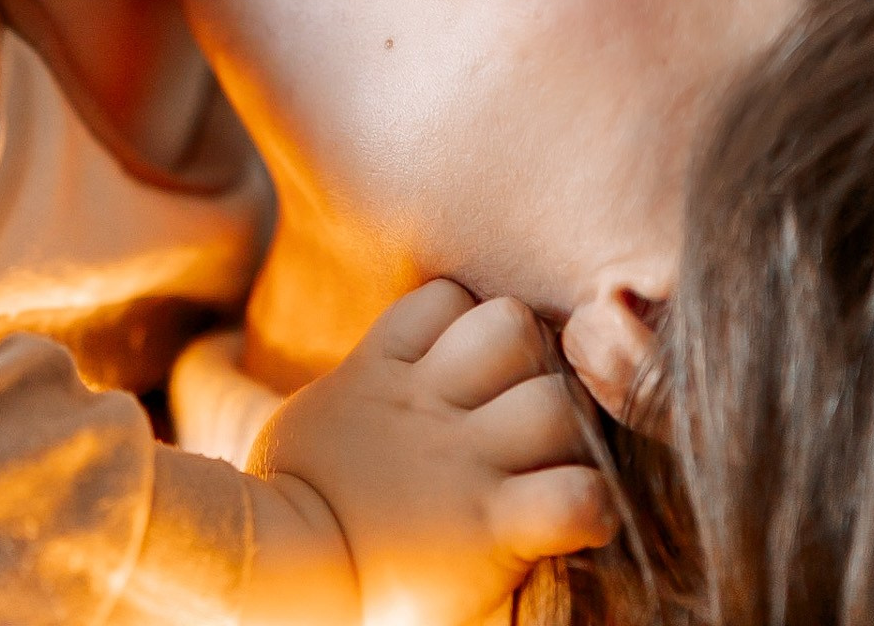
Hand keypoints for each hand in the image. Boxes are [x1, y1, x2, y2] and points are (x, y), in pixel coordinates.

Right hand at [241, 281, 615, 625]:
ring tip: (547, 465)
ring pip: (554, 399)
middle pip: (515, 329)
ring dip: (567, 430)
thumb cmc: (299, 502)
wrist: (282, 576)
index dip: (469, 324)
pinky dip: (590, 505)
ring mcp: (463, 465)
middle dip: (533, 365)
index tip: (467, 370)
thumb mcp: (323, 412)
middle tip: (522, 417)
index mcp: (383, 373)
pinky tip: (576, 517)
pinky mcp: (492, 528)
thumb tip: (318, 338)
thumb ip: (368, 373)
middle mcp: (428, 407)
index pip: (448, 297)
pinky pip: (577, 495)